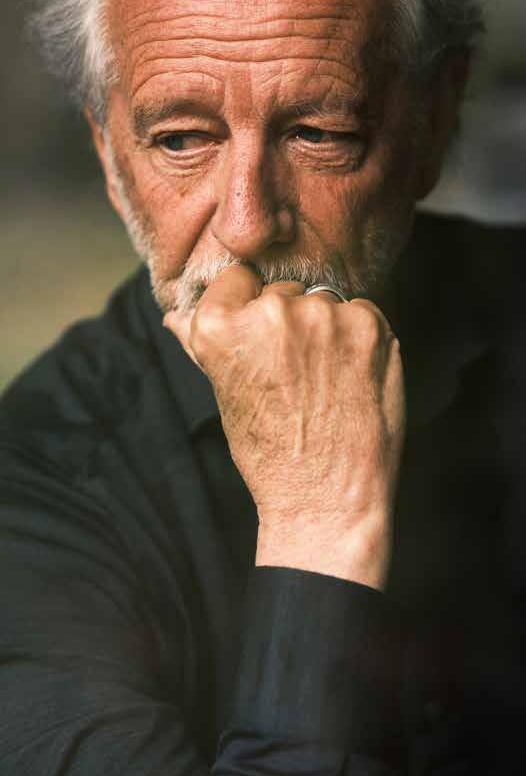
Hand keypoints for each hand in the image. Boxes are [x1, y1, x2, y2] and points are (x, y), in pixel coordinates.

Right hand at [164, 264, 404, 586]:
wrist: (327, 499)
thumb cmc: (270, 453)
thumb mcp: (225, 396)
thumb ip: (203, 345)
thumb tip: (174, 315)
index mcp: (221, 326)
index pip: (236, 276)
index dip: (248, 306)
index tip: (260, 342)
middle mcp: (271, 312)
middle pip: (281, 289)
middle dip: (288, 321)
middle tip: (295, 373)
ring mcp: (323, 316)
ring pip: (323, 299)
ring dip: (326, 327)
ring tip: (325, 379)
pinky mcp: (368, 325)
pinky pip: (362, 311)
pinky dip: (360, 338)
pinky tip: (351, 377)